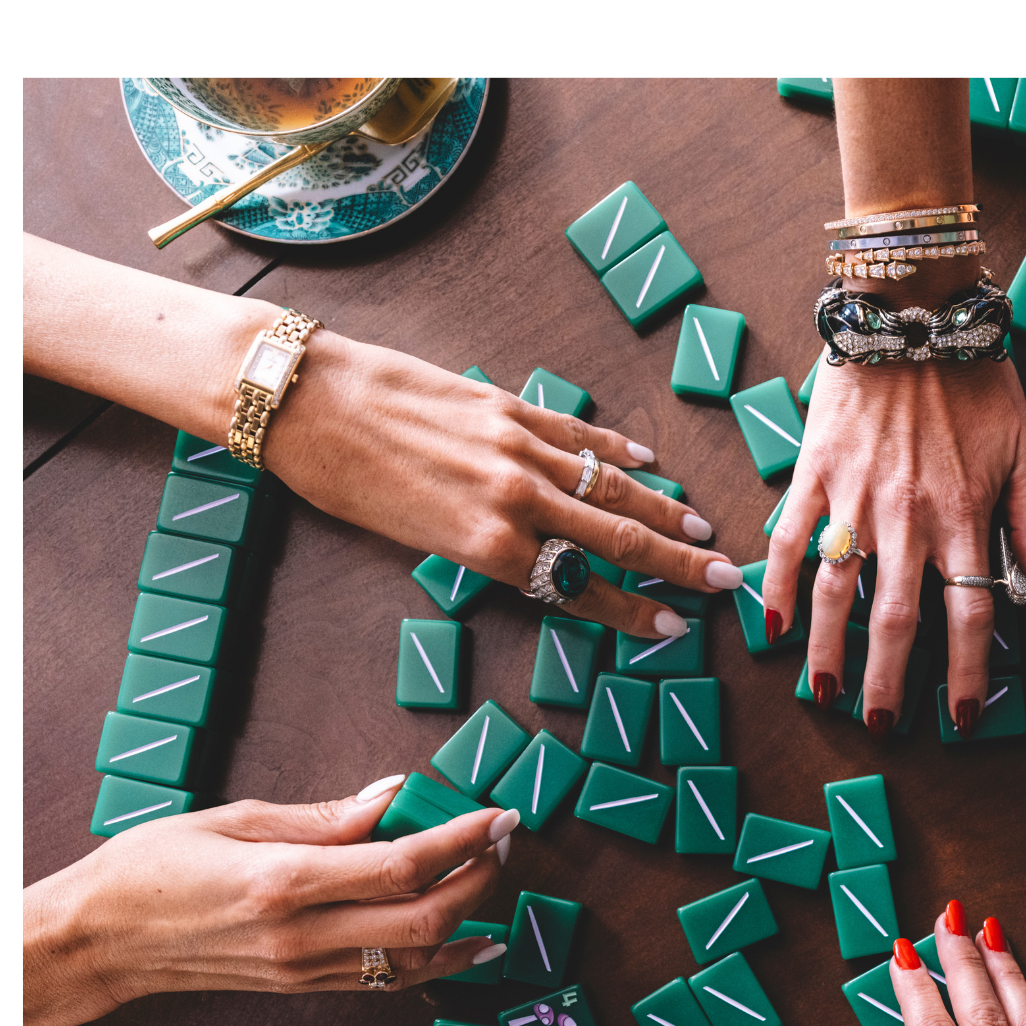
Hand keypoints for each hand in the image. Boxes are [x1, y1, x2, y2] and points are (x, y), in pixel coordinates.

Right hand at [23, 777, 512, 1025]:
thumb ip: (325, 815)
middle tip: (504, 839)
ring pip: (418, 959)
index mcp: (285, 882)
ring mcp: (306, 970)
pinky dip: (441, 960)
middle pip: (426, 918)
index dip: (463, 841)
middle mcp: (303, 935)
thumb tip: (395, 794)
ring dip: (472, 919)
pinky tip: (473, 937)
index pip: (403, 865)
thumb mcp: (236, 820)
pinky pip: (390, 980)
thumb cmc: (152, 868)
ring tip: (494, 876)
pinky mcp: (306, 987)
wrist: (100, 941)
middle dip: (481, 877)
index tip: (497, 816)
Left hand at [272, 334, 744, 634]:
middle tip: (723, 580)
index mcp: (485, 544)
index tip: (672, 626)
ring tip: (700, 529)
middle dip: (676, 564)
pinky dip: (616, 450)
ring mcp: (514, 446)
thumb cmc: (340, 480)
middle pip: (615, 539)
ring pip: (608, 486)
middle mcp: (512, 498)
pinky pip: (574, 434)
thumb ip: (482, 550)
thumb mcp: (411, 539)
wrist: (302, 399)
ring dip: (661, 510)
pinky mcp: (504, 405)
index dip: (633, 610)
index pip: (581, 587)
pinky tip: (647, 463)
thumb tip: (537, 561)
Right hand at [759, 357, 1025, 735]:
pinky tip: (771, 628)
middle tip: (884, 726)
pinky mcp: (813, 473)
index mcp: (965, 515)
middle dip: (889, 683)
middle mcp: (907, 516)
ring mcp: (853, 498)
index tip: (963, 716)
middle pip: (895, 621)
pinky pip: (786, 541)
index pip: (970, 615)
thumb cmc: (974, 376)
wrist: (910, 306)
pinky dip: (773, 588)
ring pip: (833, 592)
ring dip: (827, 652)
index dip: (969, 673)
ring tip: (826, 694)